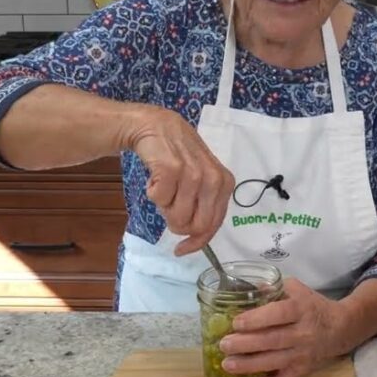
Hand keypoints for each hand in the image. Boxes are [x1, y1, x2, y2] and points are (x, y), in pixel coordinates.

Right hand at [126, 106, 233, 254]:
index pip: (213, 225)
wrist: (155, 127)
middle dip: (176, 222)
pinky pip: (158, 200)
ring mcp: (193, 174)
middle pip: (193, 226)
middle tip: (169, 203)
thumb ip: (202, 207)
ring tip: (164, 184)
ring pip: (175, 216)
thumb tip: (194, 239)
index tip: (180, 250)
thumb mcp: (199, 180)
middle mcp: (214, 180)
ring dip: (163, 204)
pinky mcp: (171, 169)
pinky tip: (156, 176)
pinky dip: (152, 192)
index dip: (196, 243)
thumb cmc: (177, 157)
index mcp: (224, 184)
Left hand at [217, 279, 343, 376]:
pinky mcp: (301, 370)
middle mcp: (303, 333)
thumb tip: (251, 289)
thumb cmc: (313, 307)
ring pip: (274, 362)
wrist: (341, 328)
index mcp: (301, 310)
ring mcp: (302, 354)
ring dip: (249, 365)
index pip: (278, 314)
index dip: (257, 319)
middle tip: (224, 344)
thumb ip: (275, 288)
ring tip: (227, 364)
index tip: (236, 322)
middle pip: (272, 340)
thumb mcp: (298, 290)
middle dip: (246, 344)